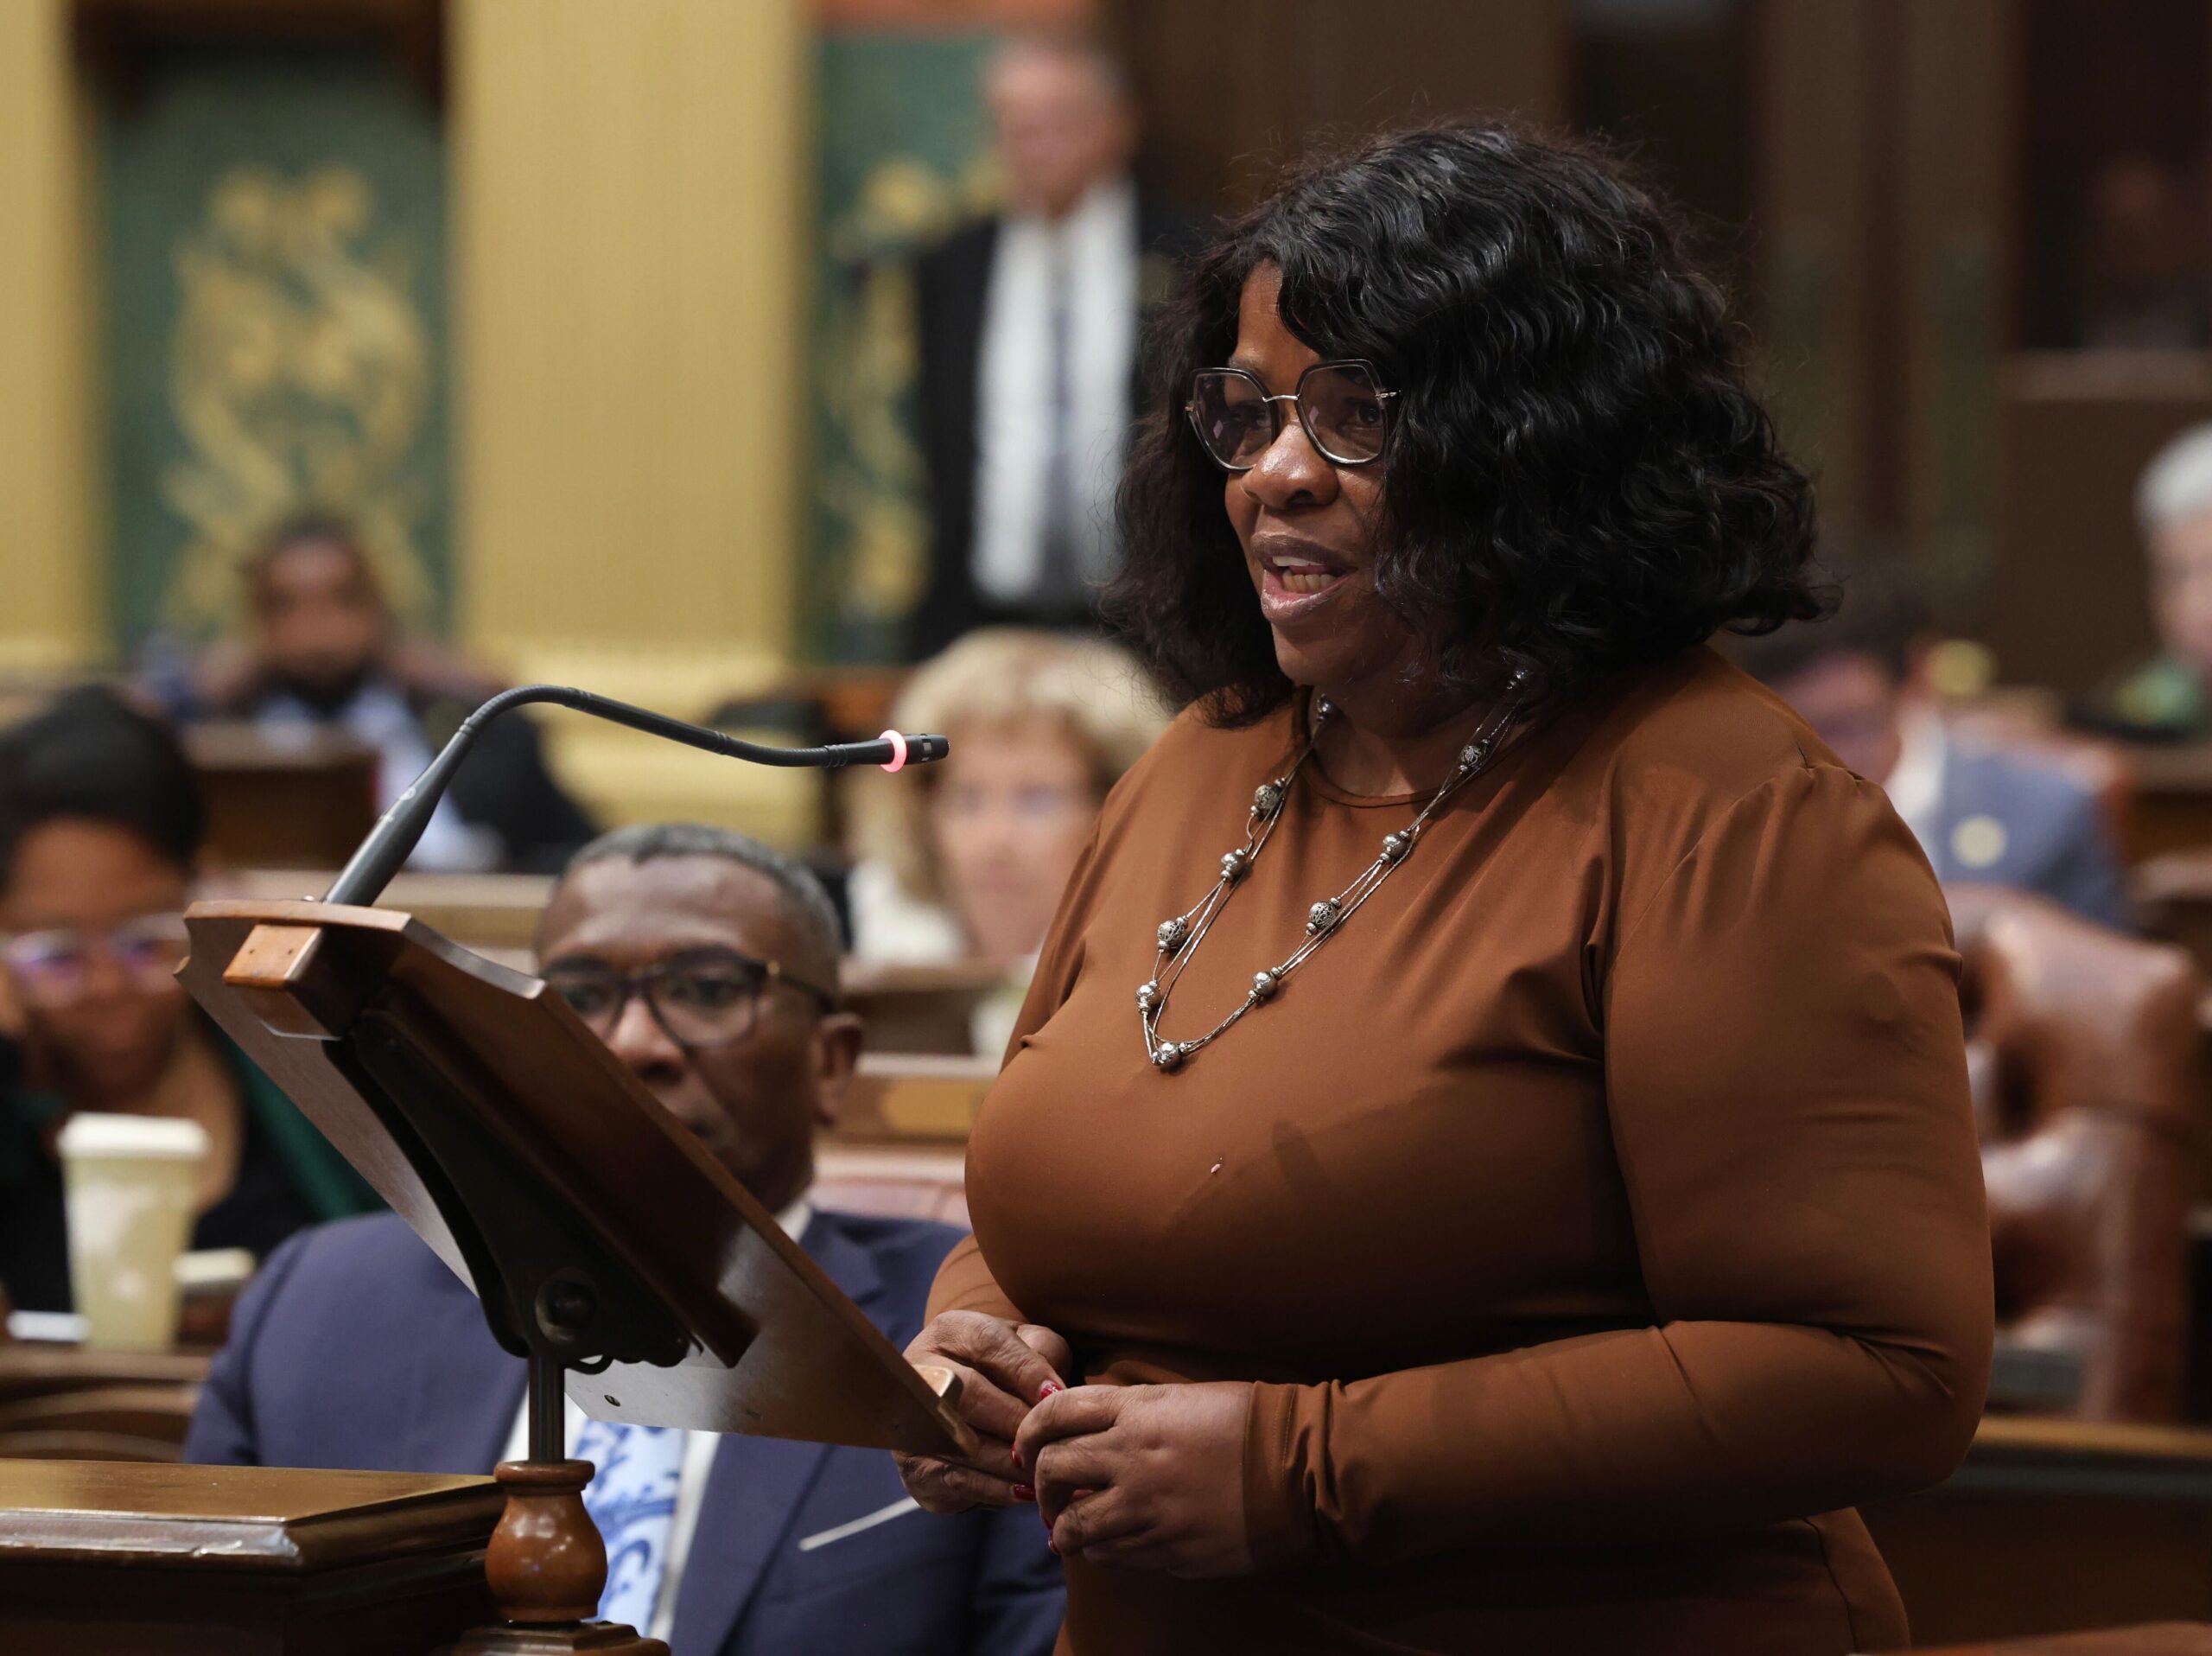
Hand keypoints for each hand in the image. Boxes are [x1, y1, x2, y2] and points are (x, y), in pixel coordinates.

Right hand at [894, 1310, 1071, 1513]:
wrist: (961, 1408)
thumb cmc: (1004, 1371)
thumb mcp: (1026, 1348)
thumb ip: (1043, 1353)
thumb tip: (1052, 1392)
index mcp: (951, 1332)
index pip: (987, 1343)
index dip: (1025, 1370)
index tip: (1056, 1395)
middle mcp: (921, 1370)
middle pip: (968, 1393)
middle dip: (1014, 1418)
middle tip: (1049, 1437)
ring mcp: (912, 1421)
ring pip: (962, 1442)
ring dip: (1008, 1461)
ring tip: (1045, 1469)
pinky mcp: (915, 1467)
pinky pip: (956, 1480)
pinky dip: (995, 1489)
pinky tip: (1024, 1491)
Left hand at [1014, 1381, 1255, 1576]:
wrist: (1303, 1469)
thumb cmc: (1251, 1423)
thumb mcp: (1184, 1398)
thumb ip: (1132, 1413)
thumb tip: (1090, 1432)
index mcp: (1137, 1410)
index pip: (1054, 1413)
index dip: (1030, 1431)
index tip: (1028, 1447)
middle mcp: (1133, 1456)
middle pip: (1052, 1469)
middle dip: (1040, 1485)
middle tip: (1048, 1494)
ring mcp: (1148, 1508)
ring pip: (1073, 1526)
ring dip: (1063, 1529)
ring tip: (1069, 1529)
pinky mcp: (1167, 1549)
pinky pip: (1112, 1555)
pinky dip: (1100, 1550)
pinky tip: (1110, 1543)